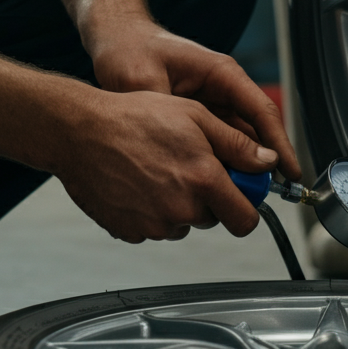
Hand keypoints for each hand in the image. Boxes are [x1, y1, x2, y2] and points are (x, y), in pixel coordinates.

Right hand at [54, 89, 275, 243]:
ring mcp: (154, 225)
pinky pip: (152, 228)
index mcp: (204, 180)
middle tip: (184, 165)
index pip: (245, 220)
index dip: (245, 206)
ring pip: (181, 223)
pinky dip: (149, 211)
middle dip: (207, 197)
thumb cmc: (133, 117)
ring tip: (154, 169)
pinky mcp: (130, 232)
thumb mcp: (194, 116)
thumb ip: (237, 144)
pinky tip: (136, 183)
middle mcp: (181, 208)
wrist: (79, 132)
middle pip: (211, 218)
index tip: (238, 191)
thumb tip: (268, 162)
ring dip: (177, 204)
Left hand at [87, 17, 301, 180]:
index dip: (279, 145)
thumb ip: (166, 113)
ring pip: (236, 141)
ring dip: (239, 168)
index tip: (289, 172)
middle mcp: (222, 89)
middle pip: (254, 131)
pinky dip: (218, 163)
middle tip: (261, 196)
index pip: (261, 112)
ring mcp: (210, 103)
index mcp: (221, 73)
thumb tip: (184, 146)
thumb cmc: (130, 49)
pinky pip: (216, 143)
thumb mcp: (144, 81)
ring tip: (238, 199)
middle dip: (262, 165)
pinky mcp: (196, 117)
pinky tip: (214, 185)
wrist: (115, 40)